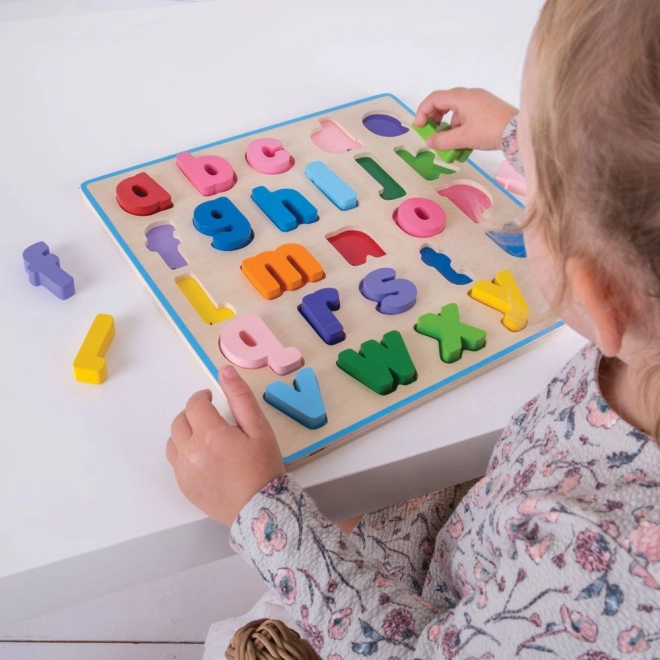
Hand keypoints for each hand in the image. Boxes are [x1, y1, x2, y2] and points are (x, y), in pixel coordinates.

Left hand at [166, 365, 285, 525]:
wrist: (261, 509)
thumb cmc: (263, 467)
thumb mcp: (259, 428)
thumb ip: (240, 397)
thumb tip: (225, 372)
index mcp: (209, 434)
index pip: (195, 405)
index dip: (202, 397)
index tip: (211, 397)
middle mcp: (191, 452)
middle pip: (180, 421)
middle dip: (193, 413)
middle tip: (210, 416)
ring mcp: (184, 471)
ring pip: (173, 441)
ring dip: (185, 432)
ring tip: (205, 436)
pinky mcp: (184, 486)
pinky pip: (176, 461)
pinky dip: (185, 453)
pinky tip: (204, 456)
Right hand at [414, 88, 517, 151]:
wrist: (519, 132)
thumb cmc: (491, 130)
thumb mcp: (463, 138)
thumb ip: (443, 140)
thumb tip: (430, 141)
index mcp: (462, 97)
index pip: (434, 99)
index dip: (423, 112)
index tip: (419, 127)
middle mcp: (470, 95)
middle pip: (444, 103)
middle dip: (435, 120)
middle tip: (433, 134)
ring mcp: (480, 102)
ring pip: (456, 112)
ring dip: (449, 128)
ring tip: (451, 144)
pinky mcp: (487, 110)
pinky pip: (467, 117)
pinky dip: (461, 128)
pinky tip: (464, 143)